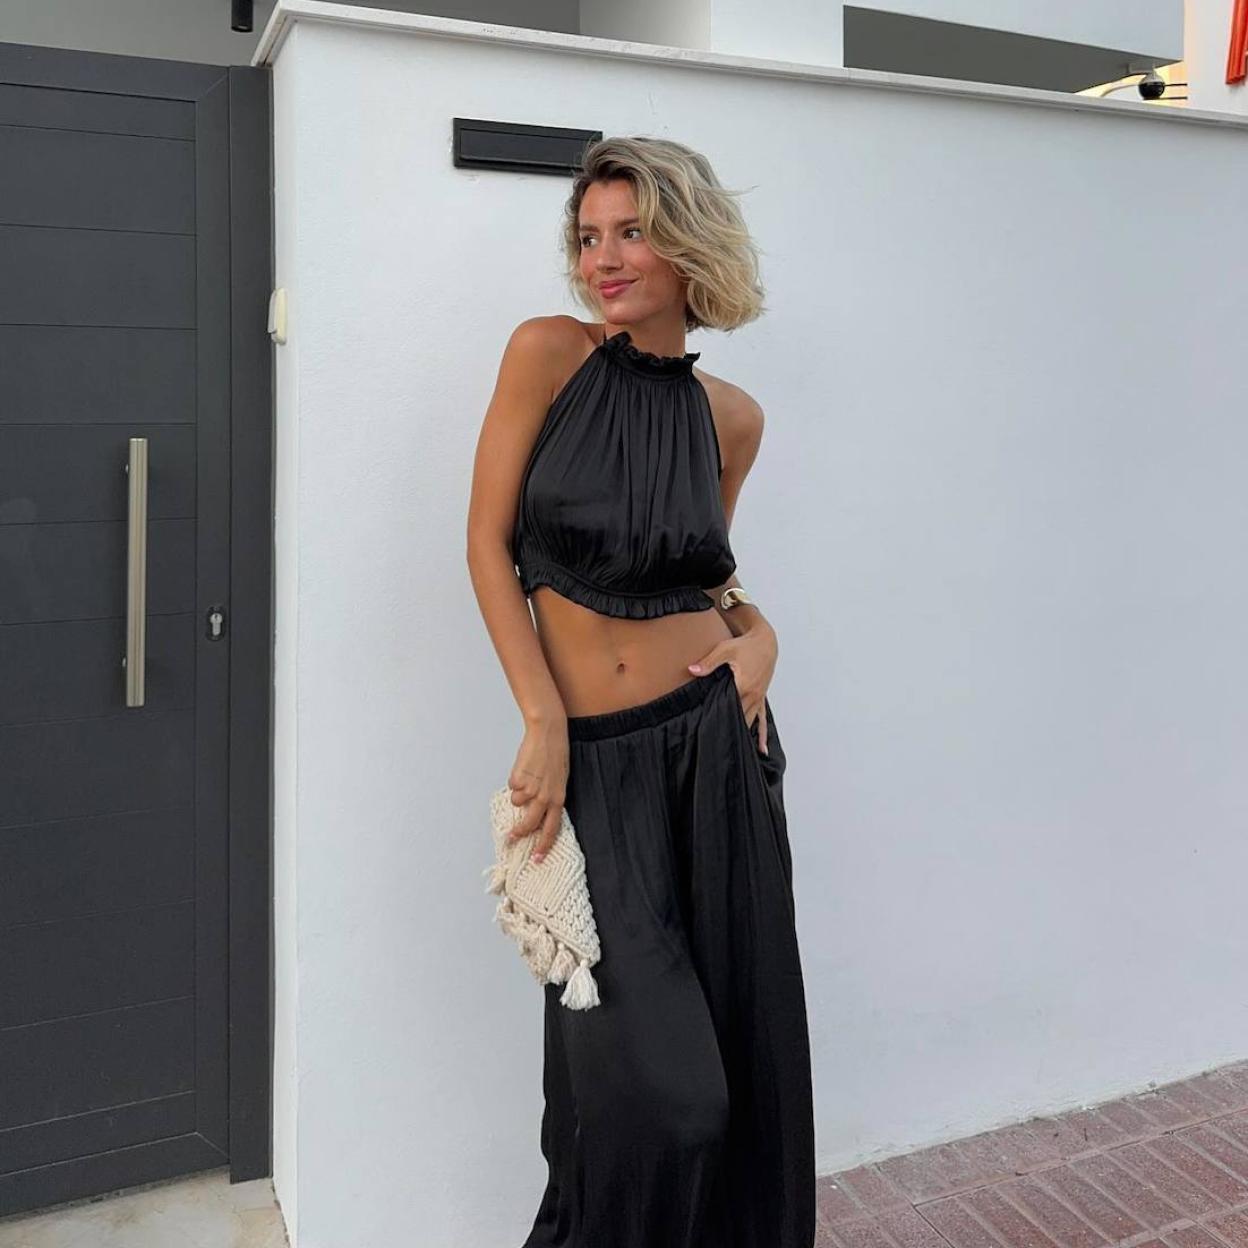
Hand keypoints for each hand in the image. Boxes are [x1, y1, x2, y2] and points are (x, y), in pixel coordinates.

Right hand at [506, 716, 569, 864]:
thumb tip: (536, 809)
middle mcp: (545, 797)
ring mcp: (531, 789)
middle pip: (529, 824)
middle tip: (510, 839)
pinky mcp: (518, 779)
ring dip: (518, 794)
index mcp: (559, 799)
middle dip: (518, 833)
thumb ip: (550, 796)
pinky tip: (523, 767)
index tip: (537, 859)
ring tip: (526, 778)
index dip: (544, 846)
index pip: (552, 829)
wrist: (548, 733)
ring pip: (516, 802)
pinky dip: (515, 779)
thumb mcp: (559, 779)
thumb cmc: (556, 754)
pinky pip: (512, 786)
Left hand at [687, 622, 777, 753]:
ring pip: (750, 722)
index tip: (708, 733)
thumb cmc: (745, 645)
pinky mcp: (761, 697)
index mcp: (742, 686)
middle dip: (728, 731)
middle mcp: (752, 695)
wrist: (766, 641)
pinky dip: (761, 734)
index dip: (717, 720)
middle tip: (716, 748)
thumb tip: (691, 670)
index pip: (727, 708)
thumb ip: (708, 662)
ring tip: (732, 752)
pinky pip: (762, 719)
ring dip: (741, 734)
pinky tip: (761, 749)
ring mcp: (758, 698)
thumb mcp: (725, 650)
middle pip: (739, 718)